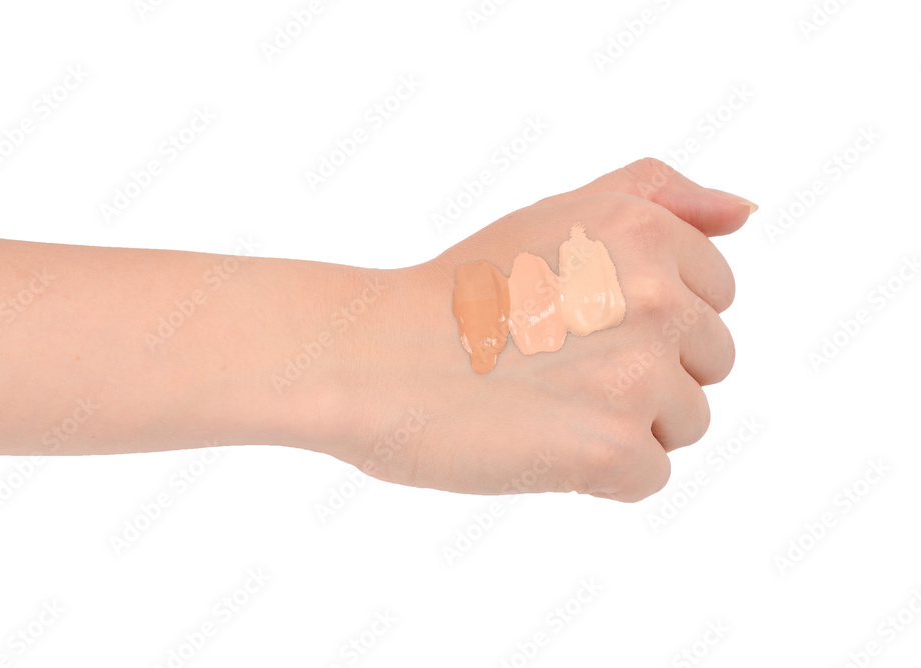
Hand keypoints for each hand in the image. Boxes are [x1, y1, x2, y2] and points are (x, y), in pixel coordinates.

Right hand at [340, 158, 753, 501]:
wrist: (370, 357)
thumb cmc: (456, 291)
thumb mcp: (556, 211)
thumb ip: (658, 196)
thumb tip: (745, 212)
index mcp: (645, 232)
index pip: (715, 294)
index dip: (649, 315)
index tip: (580, 319)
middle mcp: (654, 296)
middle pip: (709, 361)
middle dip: (646, 368)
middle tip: (556, 362)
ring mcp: (636, 375)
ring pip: (685, 421)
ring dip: (626, 422)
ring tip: (547, 402)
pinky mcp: (611, 448)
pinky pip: (650, 475)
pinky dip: (602, 474)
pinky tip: (542, 442)